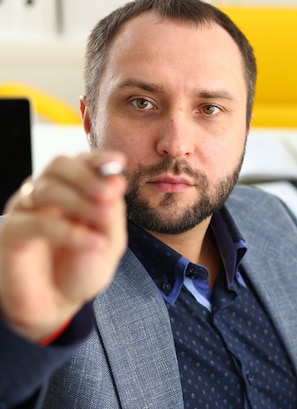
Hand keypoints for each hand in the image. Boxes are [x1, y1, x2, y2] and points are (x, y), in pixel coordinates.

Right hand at [0, 151, 126, 342]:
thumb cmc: (82, 269)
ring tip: (104, 219)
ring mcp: (26, 211)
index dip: (97, 158)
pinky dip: (67, 231)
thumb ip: (112, 213)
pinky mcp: (12, 233)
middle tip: (109, 193)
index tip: (118, 162)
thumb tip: (115, 180)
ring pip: (45, 189)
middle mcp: (48, 195)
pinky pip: (35, 223)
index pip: (81, 162)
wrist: (58, 305)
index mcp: (74, 191)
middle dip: (86, 175)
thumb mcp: (110, 242)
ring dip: (79, 200)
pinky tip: (92, 242)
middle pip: (58, 165)